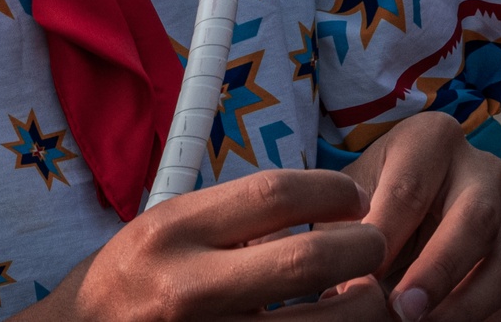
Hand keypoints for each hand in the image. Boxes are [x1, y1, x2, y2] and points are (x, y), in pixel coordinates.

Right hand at [40, 170, 387, 320]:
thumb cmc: (122, 286)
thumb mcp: (160, 230)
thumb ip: (226, 220)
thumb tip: (311, 206)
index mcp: (174, 231)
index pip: (274, 193)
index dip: (329, 191)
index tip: (353, 197)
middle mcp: (188, 287)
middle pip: (308, 261)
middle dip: (362, 249)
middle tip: (378, 245)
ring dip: (361, 309)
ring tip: (369, 295)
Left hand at [344, 111, 500, 321]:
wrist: (410, 205)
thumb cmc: (373, 198)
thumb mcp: (354, 200)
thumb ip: (348, 236)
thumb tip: (348, 290)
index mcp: (434, 140)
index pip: (411, 190)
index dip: (385, 239)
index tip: (360, 280)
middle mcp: (484, 170)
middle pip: (475, 220)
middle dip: (438, 272)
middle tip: (402, 312)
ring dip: (466, 308)